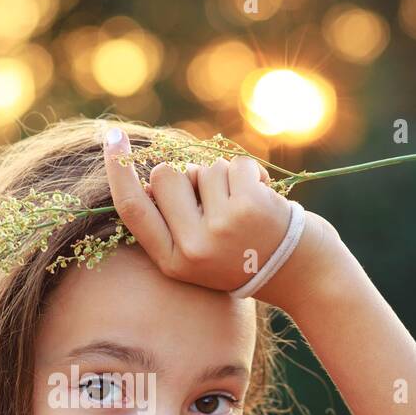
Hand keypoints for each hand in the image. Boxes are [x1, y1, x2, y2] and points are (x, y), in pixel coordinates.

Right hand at [102, 126, 341, 313]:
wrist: (303, 277)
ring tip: (245, 209)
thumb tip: (153, 178)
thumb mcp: (201, 256)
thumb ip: (173, 223)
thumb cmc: (246, 257)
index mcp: (172, 262)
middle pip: (165, 176)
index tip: (112, 137)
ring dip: (225, 179)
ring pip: (204, 168)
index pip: (132, 209)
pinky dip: (251, 175)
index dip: (117, 171)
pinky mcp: (249, 207)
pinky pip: (235, 165)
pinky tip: (264, 200)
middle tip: (216, 202)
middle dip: (188, 176)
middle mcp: (192, 248)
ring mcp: (220, 227)